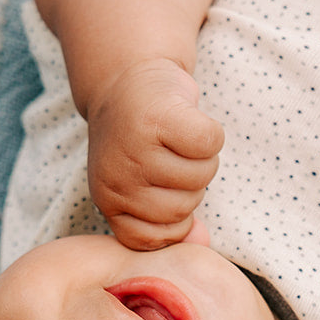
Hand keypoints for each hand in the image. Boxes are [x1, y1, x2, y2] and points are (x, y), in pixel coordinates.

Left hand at [86, 57, 223, 249]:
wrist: (124, 77)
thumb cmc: (139, 139)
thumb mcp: (145, 188)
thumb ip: (170, 225)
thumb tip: (202, 242)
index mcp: (109, 200)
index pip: (161, 238)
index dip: (176, 218)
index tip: (164, 187)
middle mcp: (117, 177)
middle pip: (186, 206)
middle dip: (191, 183)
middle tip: (170, 154)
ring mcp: (136, 147)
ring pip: (202, 175)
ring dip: (201, 155)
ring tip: (176, 137)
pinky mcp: (159, 116)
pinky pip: (210, 143)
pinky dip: (209, 131)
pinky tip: (187, 119)